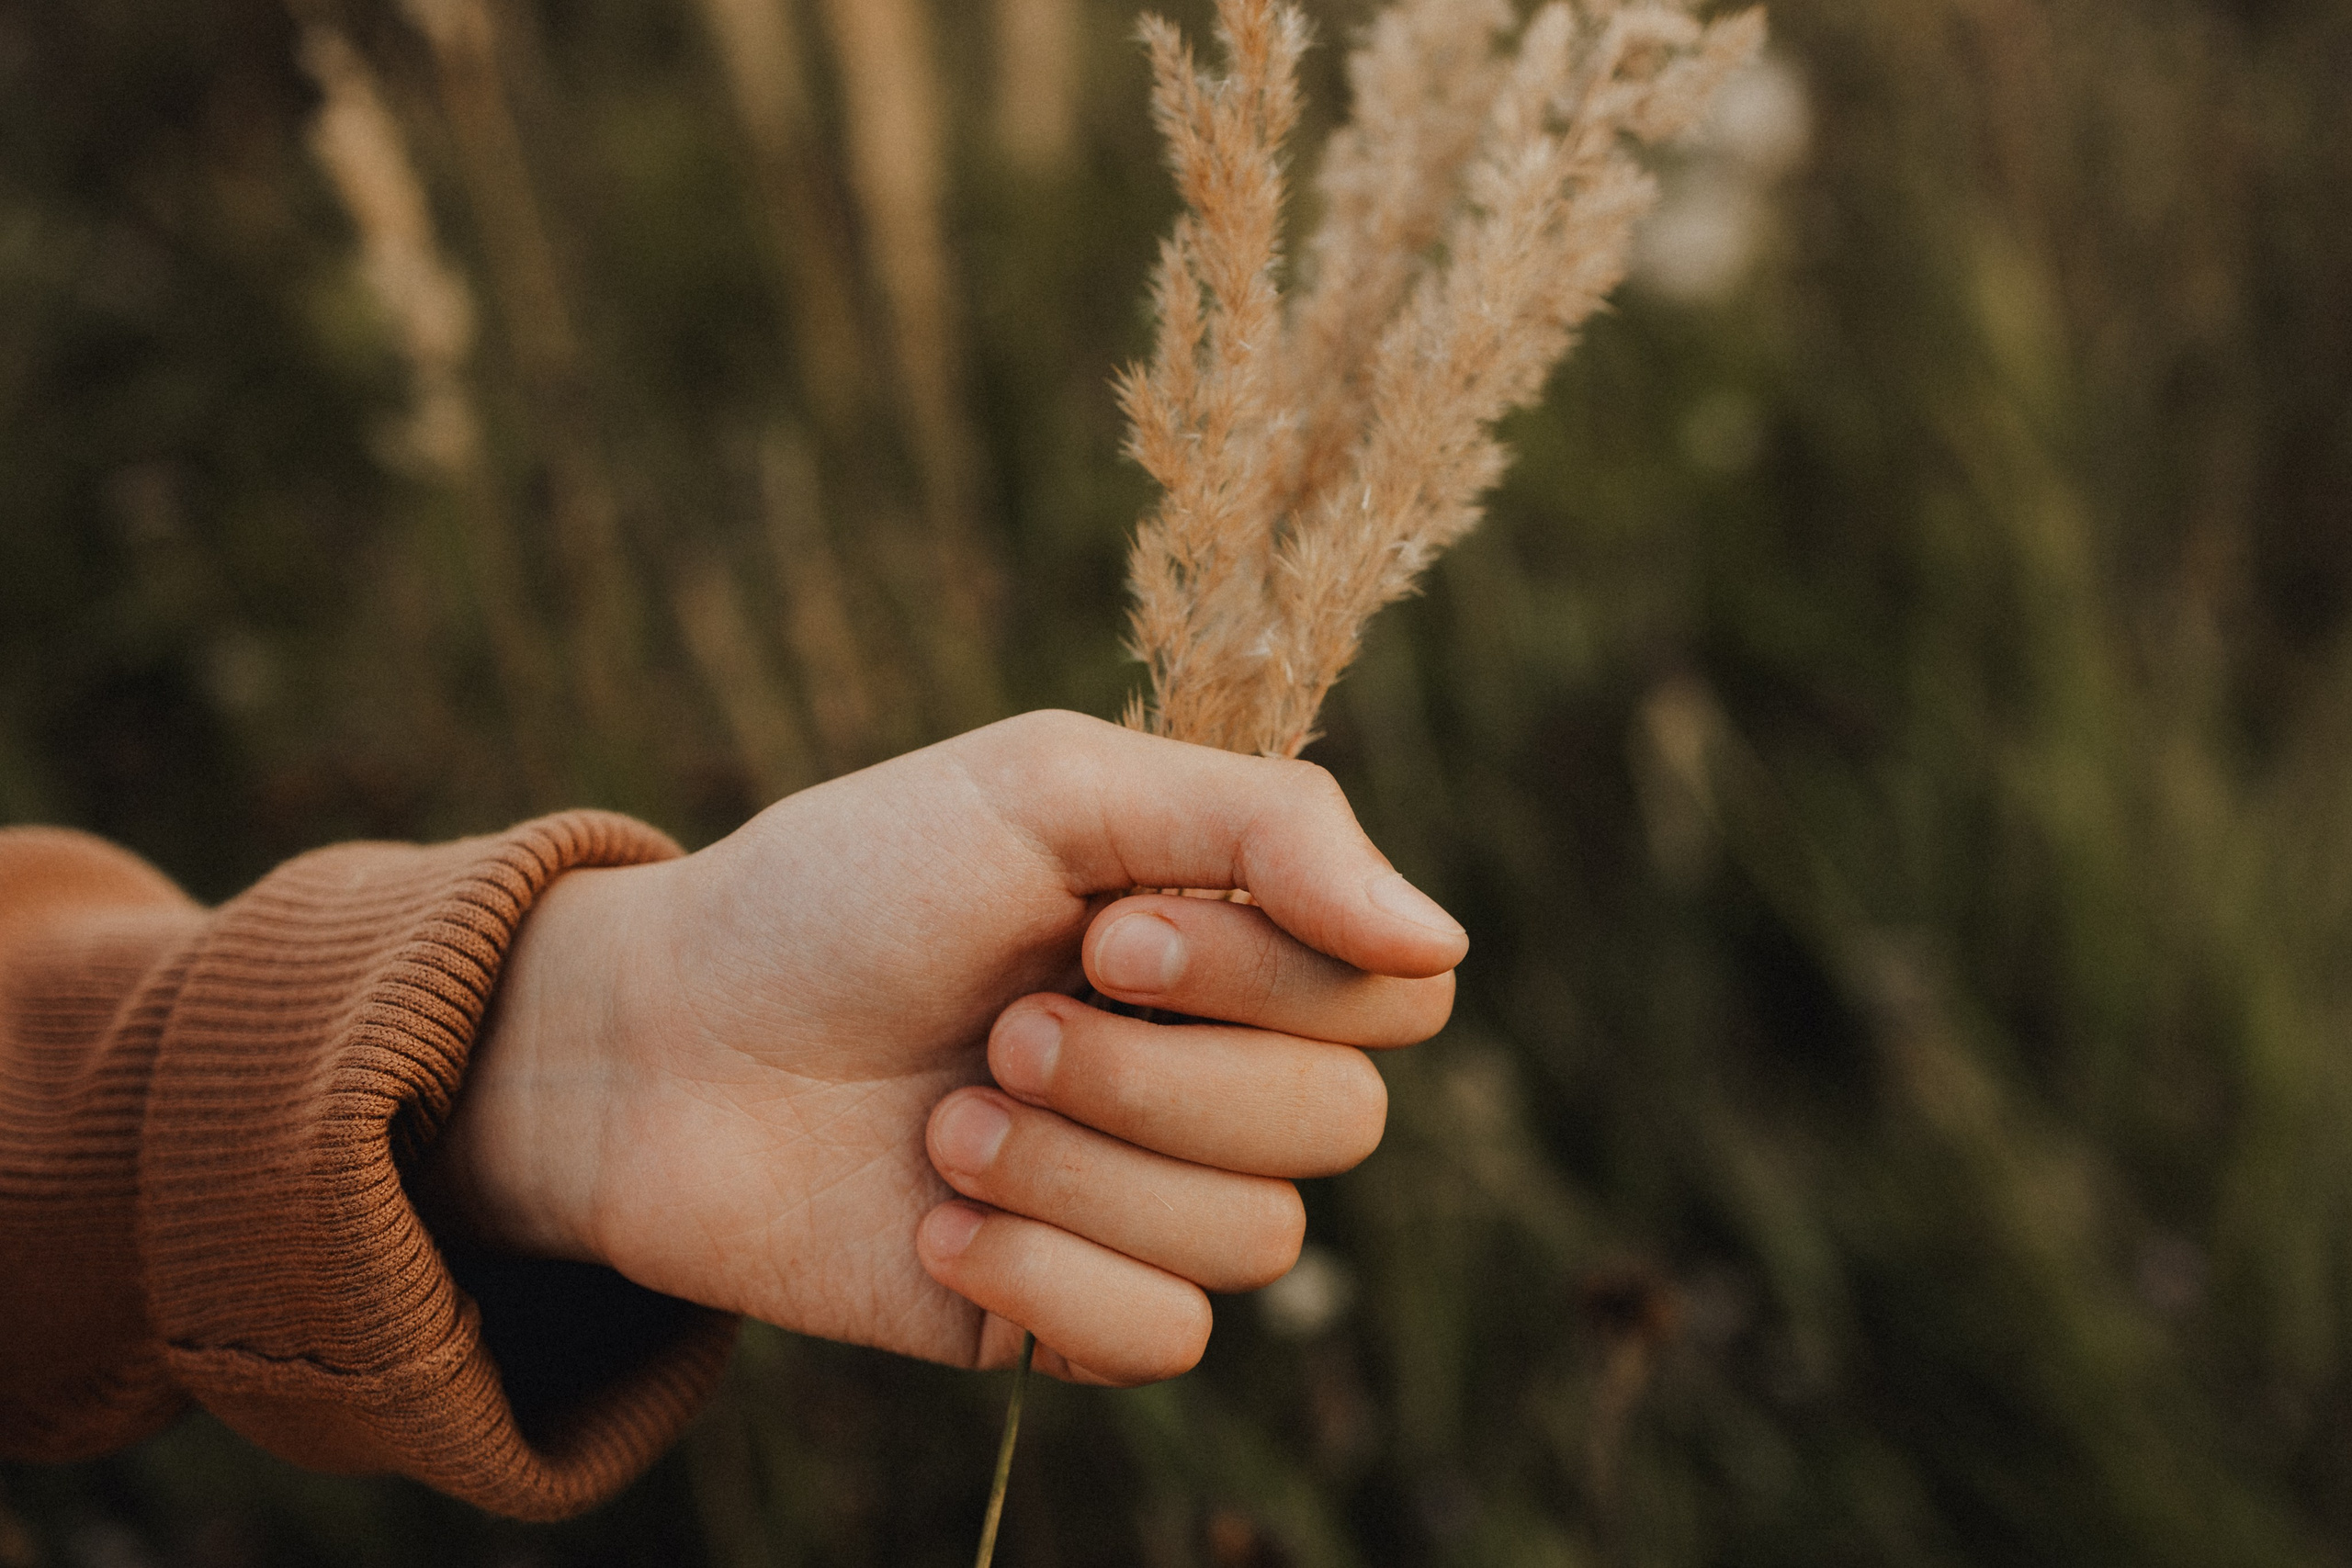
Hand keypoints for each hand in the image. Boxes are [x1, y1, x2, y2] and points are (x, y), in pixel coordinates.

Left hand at [421, 711, 1464, 1384]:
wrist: (659, 1042)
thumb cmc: (847, 889)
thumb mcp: (1047, 788)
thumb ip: (1265, 827)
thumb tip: (1443, 942)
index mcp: (1227, 935)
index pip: (1394, 992)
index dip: (1278, 977)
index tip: (1115, 931)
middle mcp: (1211, 1069)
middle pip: (1343, 1125)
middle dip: (1159, 1077)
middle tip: (1008, 1026)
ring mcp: (1144, 1198)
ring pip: (1256, 1239)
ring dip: (1078, 1170)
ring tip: (946, 1120)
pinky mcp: (1069, 1311)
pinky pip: (1163, 1339)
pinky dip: (1043, 1275)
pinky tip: (935, 1221)